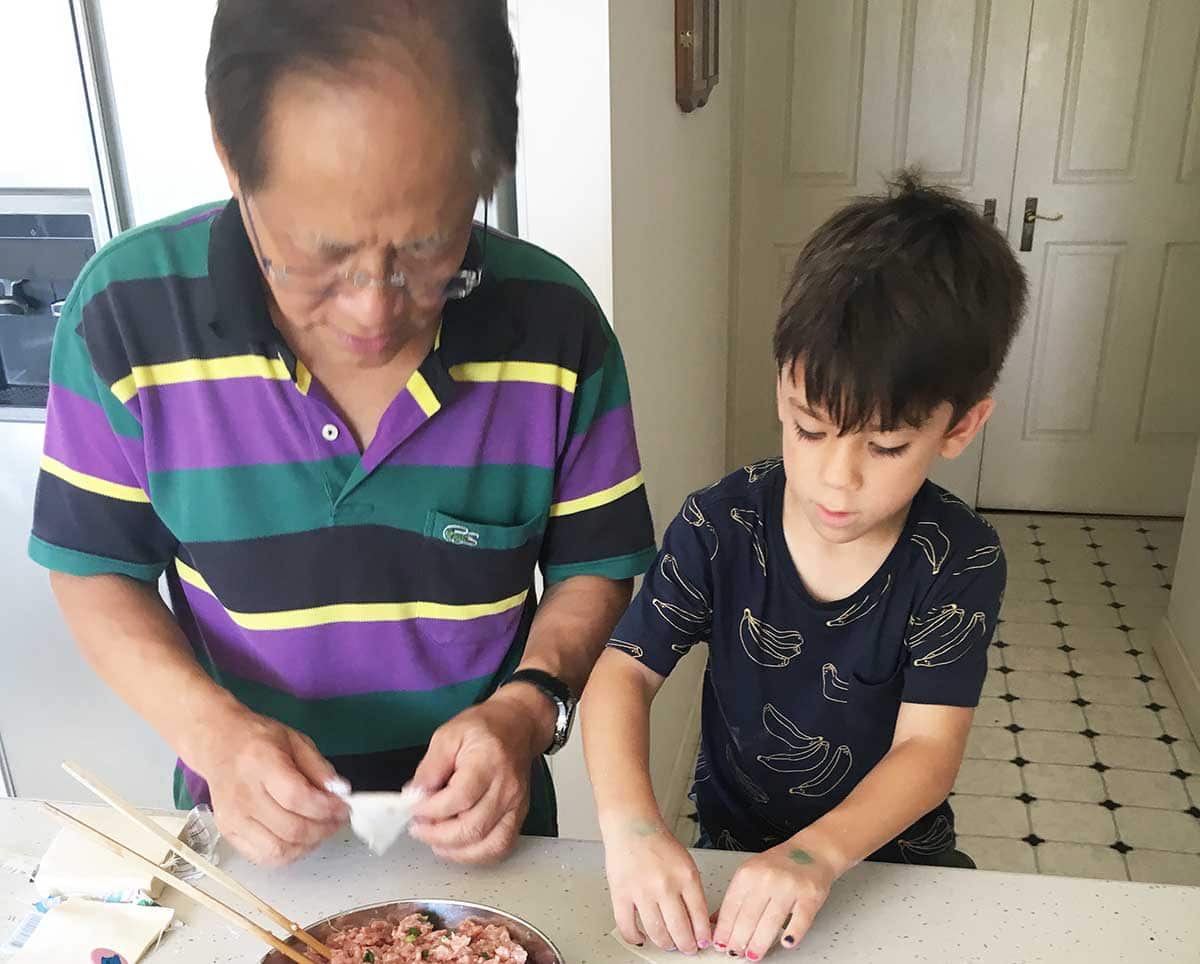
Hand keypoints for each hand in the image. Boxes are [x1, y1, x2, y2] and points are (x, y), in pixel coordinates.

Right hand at [191, 711, 347, 865]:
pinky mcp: (229, 834)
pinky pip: (265, 858)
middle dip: (324, 828)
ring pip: (279, 850)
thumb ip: (319, 767)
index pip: (296, 797)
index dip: (326, 807)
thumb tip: (340, 792)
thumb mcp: (296, 741)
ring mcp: (234, 819)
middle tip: (338, 819)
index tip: (344, 806)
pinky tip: (301, 839)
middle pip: (291, 828)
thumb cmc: (259, 741)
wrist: (220, 746)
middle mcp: (244, 796)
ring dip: (309, 844)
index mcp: (260, 764)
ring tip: (322, 829)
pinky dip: (289, 854)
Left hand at [407, 688, 547, 863]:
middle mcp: (506, 787)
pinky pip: (500, 847)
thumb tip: (413, 796)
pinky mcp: (518, 816)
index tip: (413, 809)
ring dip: (455, 850)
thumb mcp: (448, 735)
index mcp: (488, 762)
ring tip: (434, 838)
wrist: (518, 725)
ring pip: (487, 845)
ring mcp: (516, 805)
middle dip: (437, 834)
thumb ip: (430, 767)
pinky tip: (457, 846)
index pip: (459, 798)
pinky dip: (476, 854)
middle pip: (472, 827)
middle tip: (419, 826)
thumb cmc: (484, 728)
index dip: (431, 810)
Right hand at [602, 816, 710, 954]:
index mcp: (686, 876)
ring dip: (665, 944)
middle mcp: (665, 885)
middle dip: (686, 945)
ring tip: (668, 944)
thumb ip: (692, 891)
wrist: (632, 825)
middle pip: (680, 930)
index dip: (702, 935)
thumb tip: (698, 920)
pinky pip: (628, 926)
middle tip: (687, 948)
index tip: (702, 942)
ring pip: (657, 933)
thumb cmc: (658, 843)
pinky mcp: (621, 894)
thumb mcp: (686, 863)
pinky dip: (635, 938)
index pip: (699, 917)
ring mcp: (642, 891)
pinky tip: (641, 938)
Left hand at [713, 840, 836, 958]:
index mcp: (748, 873)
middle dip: (739, 941)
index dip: (724, 930)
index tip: (720, 944)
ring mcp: (789, 887)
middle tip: (735, 953)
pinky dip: (792, 934)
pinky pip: (800, 920)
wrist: (812, 851)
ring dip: (759, 944)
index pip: (731, 907)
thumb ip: (735, 897)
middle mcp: (767, 879)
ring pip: (771, 923)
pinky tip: (785, 943)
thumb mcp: (751, 873)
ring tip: (753, 955)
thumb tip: (716, 922)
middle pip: (748, 918)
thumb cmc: (779, 864)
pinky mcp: (810, 896)